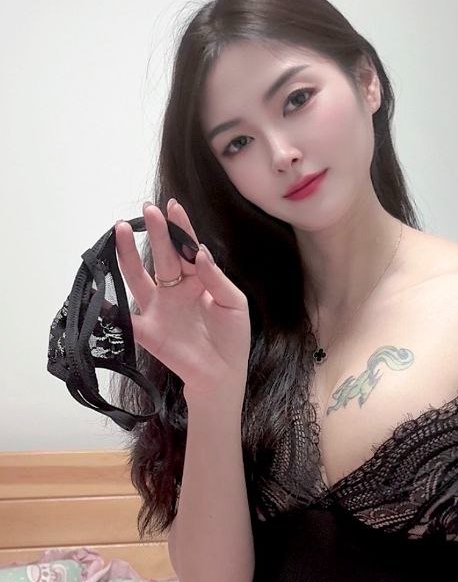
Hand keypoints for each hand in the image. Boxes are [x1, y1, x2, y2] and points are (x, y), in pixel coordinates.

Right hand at [114, 200, 251, 393]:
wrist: (223, 374)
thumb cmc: (232, 338)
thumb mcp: (233, 302)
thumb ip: (216, 278)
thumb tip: (200, 252)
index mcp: (197, 280)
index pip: (186, 248)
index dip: (180, 228)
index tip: (173, 207)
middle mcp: (174, 289)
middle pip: (162, 256)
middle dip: (156, 233)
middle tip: (148, 211)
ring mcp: (158, 308)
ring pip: (138, 276)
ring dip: (128, 254)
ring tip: (121, 230)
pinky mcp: (147, 330)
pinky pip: (124, 317)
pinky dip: (110, 307)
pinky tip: (101, 292)